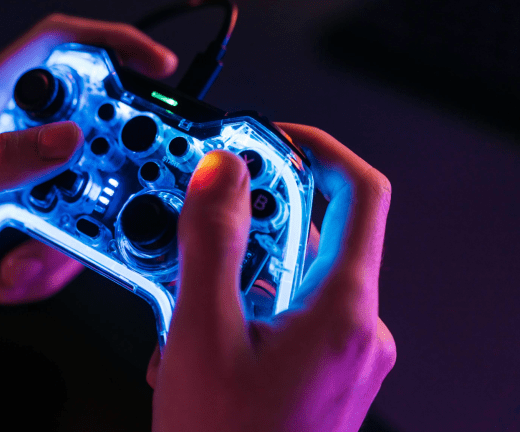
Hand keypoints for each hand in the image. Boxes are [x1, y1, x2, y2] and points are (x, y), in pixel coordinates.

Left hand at [0, 13, 177, 368]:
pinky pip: (77, 241)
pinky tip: (9, 276)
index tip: (153, 67)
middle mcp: (9, 143)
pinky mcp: (35, 231)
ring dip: (70, 237)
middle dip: (108, 163)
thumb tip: (66, 137)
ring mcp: (27, 189)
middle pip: (91, 125)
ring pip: (90, 194)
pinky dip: (52, 267)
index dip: (108, 45)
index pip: (54, 49)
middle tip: (109, 194)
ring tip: (19, 260)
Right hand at [146, 124, 395, 430]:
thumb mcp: (201, 334)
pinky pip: (288, 312)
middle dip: (251, 221)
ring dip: (236, 272)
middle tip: (200, 222)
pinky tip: (197, 335)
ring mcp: (343, 353)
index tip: (267, 137)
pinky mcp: (323, 370)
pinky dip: (244, 306)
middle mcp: (357, 329)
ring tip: (183, 303)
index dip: (314, 149)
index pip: (357, 191)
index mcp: (343, 311)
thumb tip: (219, 173)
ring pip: (293, 275)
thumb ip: (211, 243)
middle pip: (316, 232)